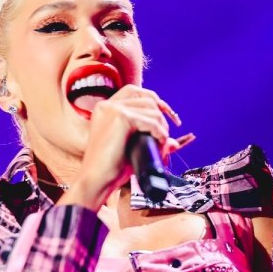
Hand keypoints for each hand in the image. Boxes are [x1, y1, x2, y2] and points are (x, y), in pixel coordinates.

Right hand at [62, 85, 193, 209]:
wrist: (96, 180)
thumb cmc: (111, 169)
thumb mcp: (131, 148)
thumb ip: (149, 140)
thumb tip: (176, 143)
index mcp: (105, 108)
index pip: (134, 91)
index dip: (153, 100)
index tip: (166, 117)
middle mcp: (107, 105)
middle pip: (146, 97)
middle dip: (161, 114)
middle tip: (165, 134)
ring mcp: (113, 109)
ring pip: (151, 109)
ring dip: (162, 126)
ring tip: (161, 144)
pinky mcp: (121, 117)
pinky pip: (151, 121)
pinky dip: (160, 132)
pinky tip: (159, 143)